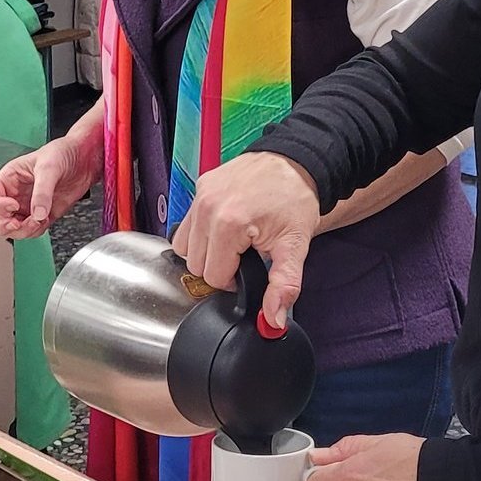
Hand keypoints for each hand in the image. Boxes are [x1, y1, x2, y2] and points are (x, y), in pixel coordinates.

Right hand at [0, 134, 102, 239]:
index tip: (13, 206)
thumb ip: (42, 191)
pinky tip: (45, 220)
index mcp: (9, 178)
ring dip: (23, 231)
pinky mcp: (41, 216)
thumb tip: (38, 213)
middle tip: (17, 224)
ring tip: (38, 220)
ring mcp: (27, 207)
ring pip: (12, 230)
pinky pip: (31, 231)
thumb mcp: (49, 167)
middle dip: (4, 226)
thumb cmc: (62, 153)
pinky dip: (36, 231)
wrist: (84, 160)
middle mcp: (14, 194)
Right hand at [168, 152, 319, 329]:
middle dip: (218, 266)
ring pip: (184, 246)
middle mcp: (207, 207)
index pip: (213, 276)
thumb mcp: (295, 245)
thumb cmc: (295, 200)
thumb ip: (283, 285)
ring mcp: (200, 194)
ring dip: (206, 251)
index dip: (232, 280)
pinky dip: (201, 231)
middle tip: (243, 254)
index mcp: (228, 224)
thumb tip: (273, 319)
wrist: (295, 161)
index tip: (249, 266)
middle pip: (195, 263)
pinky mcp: (200, 185)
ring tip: (232, 243)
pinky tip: (224, 227)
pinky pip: (187, 222)